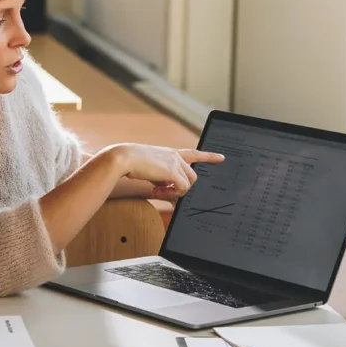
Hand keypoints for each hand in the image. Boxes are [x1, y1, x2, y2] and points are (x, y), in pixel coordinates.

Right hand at [107, 144, 223, 198]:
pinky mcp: (172, 171)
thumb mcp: (151, 170)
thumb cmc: (133, 163)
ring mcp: (175, 163)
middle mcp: (176, 156)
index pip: (194, 153)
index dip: (208, 156)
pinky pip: (181, 188)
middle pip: (192, 176)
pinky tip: (155, 190)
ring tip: (158, 190)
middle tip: (164, 192)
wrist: (124, 157)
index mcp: (171, 153)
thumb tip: (171, 192)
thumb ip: (163, 180)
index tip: (221, 157)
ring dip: (176, 191)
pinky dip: (171, 193)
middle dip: (182, 187)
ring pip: (189, 183)